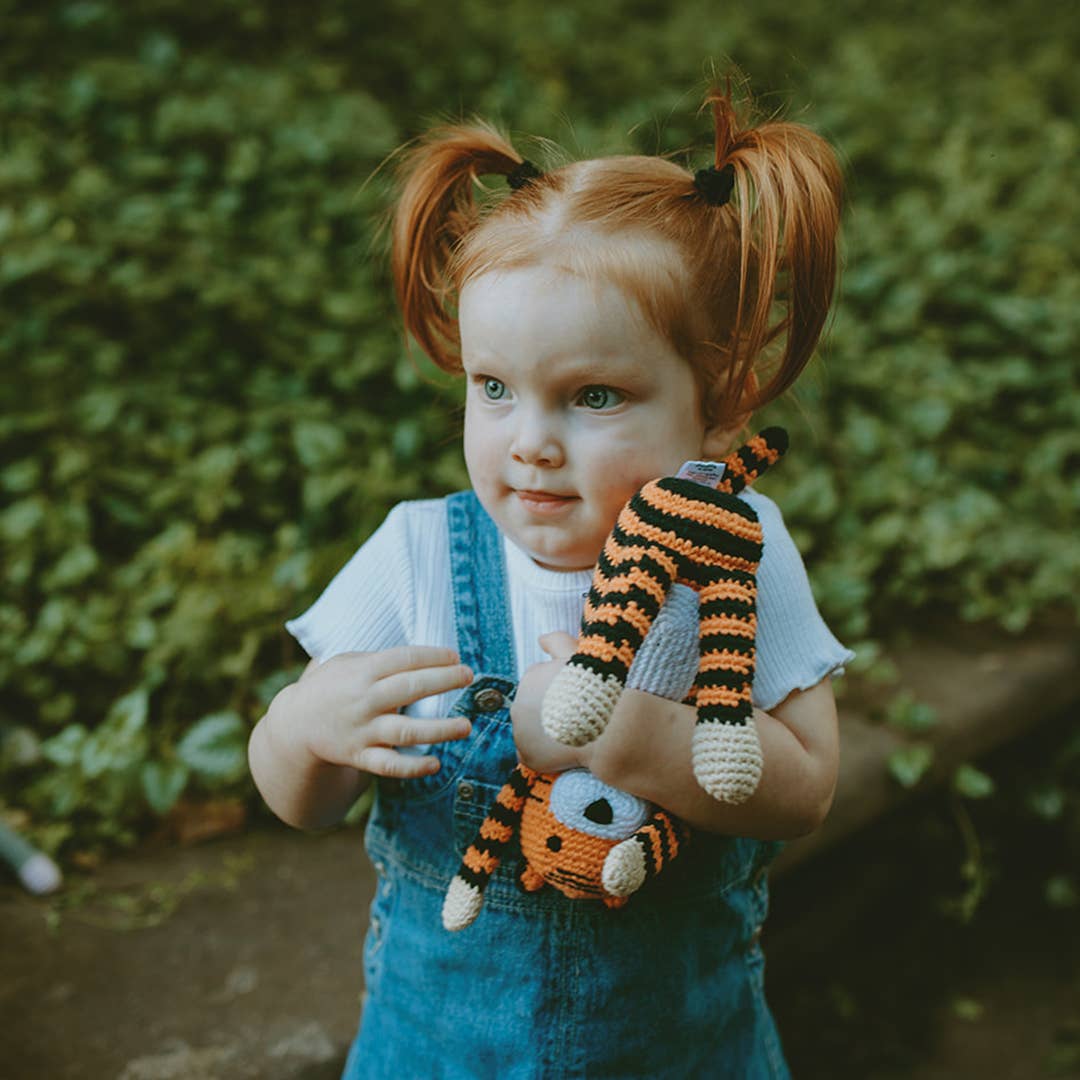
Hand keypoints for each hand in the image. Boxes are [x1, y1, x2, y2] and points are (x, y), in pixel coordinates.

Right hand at [271, 647, 474, 779]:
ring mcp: (363, 730)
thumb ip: (381, 659)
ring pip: (405, 731)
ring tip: (466, 725)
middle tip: (469, 676)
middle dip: (443, 681)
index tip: (455, 656)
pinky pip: (389, 766)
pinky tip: (436, 764)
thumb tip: (426, 655)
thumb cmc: (332, 686)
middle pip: (409, 689)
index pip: (403, 659)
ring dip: (439, 730)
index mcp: (362, 672)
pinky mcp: (360, 757)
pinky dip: (413, 768)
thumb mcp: (347, 662)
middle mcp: (364, 700)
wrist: (294, 725)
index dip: (432, 656)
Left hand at [511, 632, 586, 773]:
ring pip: (532, 731)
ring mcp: (521, 732)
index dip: (560, 690)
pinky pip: (533, 755)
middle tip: (577, 716)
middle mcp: (518, 704)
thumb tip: (540, 639)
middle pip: (534, 707)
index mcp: (531, 677)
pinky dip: (546, 755)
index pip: (540, 683)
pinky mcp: (528, 756)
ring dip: (547, 732)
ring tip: (574, 734)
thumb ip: (556, 640)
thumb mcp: (577, 654)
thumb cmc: (596, 687)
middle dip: (551, 710)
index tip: (576, 697)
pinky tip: (565, 750)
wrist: (608, 726)